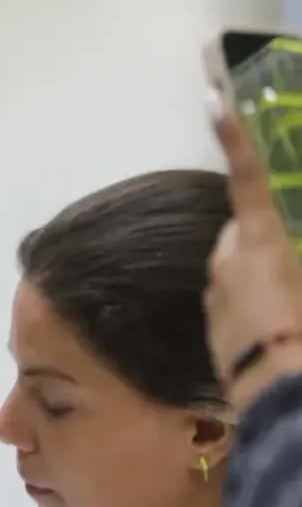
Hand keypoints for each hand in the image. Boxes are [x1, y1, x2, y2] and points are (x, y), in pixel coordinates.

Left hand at [205, 97, 301, 383]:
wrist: (288, 406)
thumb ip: (290, 254)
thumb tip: (272, 248)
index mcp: (259, 242)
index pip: (247, 178)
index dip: (235, 138)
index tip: (215, 100)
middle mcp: (227, 265)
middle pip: (244, 233)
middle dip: (268, 237)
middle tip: (298, 260)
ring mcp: (216, 303)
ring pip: (238, 274)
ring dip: (262, 278)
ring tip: (297, 304)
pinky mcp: (214, 339)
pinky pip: (236, 309)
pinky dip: (255, 310)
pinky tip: (282, 332)